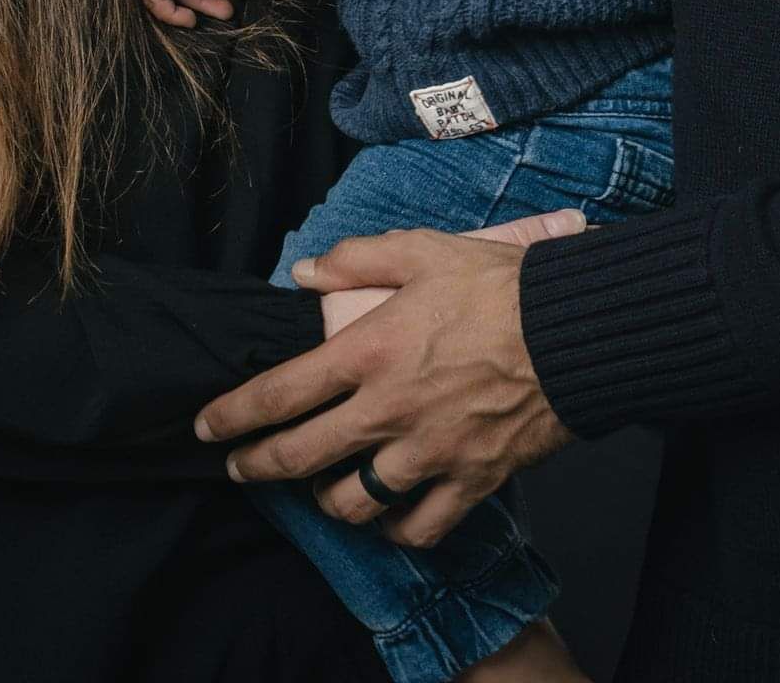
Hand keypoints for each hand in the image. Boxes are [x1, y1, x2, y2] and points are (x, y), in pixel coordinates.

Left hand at [197, 223, 578, 545]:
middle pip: (303, 457)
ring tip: (321, 490)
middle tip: (238, 469)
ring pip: (355, 502)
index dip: (234, 415)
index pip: (282, 392)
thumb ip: (357, 258)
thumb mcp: (423, 250)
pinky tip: (389, 517)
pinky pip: (419, 526)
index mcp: (370, 351)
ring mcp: (428, 453)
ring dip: (327, 500)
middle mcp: (388, 411)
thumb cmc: (497, 284)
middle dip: (259, 467)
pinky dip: (397, 528)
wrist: (572, 330)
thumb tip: (304, 271)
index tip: (207, 427)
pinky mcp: (469, 480)